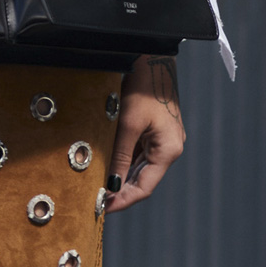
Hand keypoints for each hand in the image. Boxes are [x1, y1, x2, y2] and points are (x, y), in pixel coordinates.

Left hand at [104, 55, 183, 212]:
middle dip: (120, 192)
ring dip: (120, 178)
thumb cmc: (144, 87)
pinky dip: (123, 162)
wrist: (153, 58)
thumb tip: (110, 184)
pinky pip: (138, 154)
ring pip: (140, 168)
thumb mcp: (128, 123)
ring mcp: (163, 140)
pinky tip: (106, 166)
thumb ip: (120, 156)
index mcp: (168, 150)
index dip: (123, 200)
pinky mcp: (155, 132)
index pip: (144, 188)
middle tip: (96, 201)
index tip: (102, 208)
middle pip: (143, 181)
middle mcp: (169, 148)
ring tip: (97, 187)